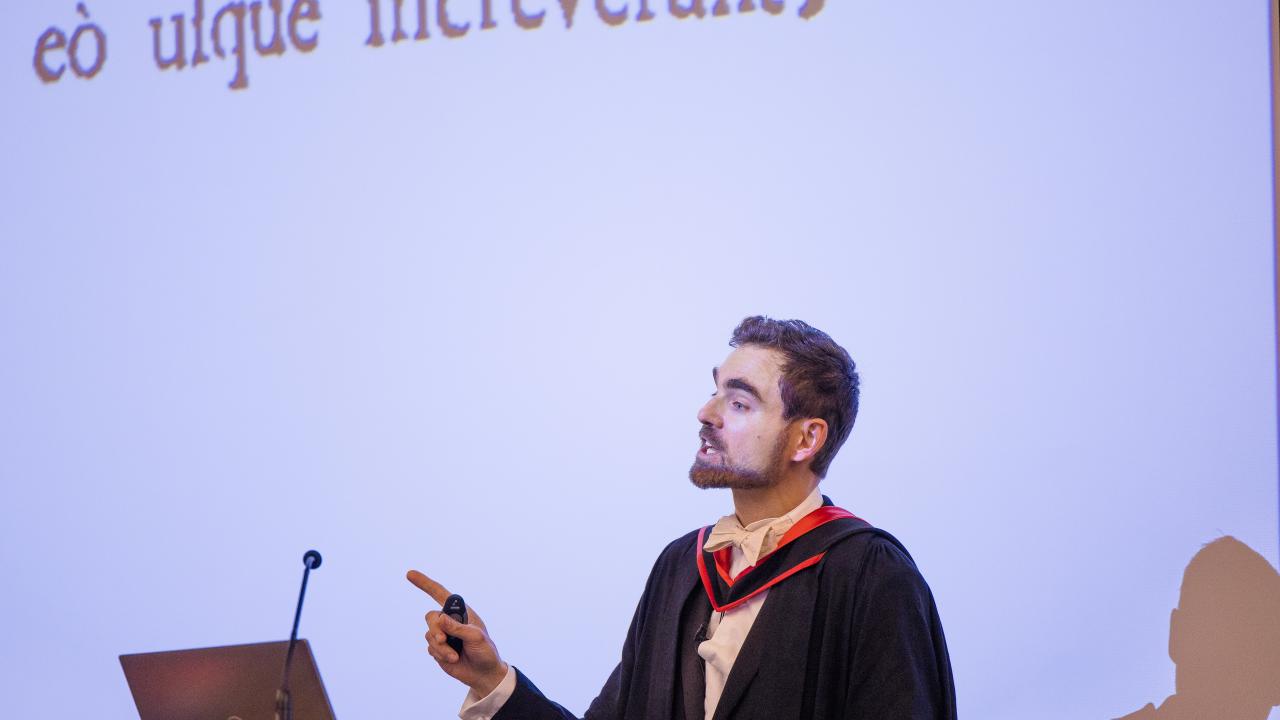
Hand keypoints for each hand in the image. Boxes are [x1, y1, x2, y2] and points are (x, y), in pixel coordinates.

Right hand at [406, 569, 509, 696]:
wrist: (483, 673)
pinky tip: (453, 659)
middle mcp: (449, 621)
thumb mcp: (476, 637)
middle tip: (443, 639)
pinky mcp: (438, 649)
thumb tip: (440, 619)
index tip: (410, 574)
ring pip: (429, 635)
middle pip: (430, 617)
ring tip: (455, 655)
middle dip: (435, 629)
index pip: (440, 593)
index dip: (425, 583)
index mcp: (460, 611)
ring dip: (441, 647)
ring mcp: (442, 635)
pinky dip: (441, 654)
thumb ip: (458, 628)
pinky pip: (431, 648)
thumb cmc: (485, 651)